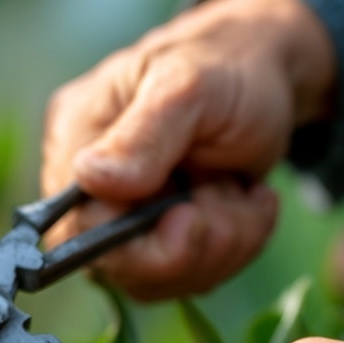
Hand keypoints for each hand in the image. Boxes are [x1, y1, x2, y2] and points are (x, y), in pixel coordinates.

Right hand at [42, 0, 336, 299]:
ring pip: (156, 279)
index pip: (77, 226)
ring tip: (241, 188)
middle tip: (229, 194)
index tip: (190, 215)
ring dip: (220, 244)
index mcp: (74, 140)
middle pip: (115, 263)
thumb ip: (142, 135)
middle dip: (188, 246)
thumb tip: (91, 178)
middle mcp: (87, 188)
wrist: (269, 73)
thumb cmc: (224, 63)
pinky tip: (247, 201)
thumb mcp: (188, 85)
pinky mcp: (158, 240)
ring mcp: (123, 219)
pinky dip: (233, 247)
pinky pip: (186, 276)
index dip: (132, 242)